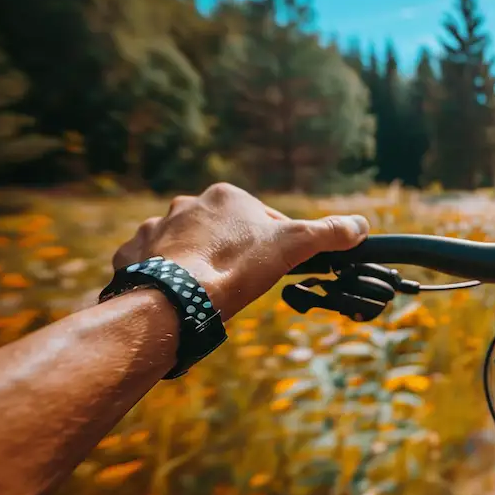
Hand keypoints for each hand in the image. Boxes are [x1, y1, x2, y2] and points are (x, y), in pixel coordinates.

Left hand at [112, 183, 368, 318]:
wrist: (176, 298)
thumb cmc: (237, 267)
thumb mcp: (295, 246)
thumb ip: (329, 232)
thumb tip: (361, 225)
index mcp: (227, 197)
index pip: (261, 218)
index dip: (274, 244)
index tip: (276, 268)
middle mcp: (187, 204)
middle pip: (221, 229)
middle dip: (233, 251)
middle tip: (243, 282)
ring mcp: (155, 228)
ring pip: (183, 244)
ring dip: (196, 261)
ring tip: (206, 290)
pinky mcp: (132, 254)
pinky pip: (149, 260)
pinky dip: (161, 274)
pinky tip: (173, 292)